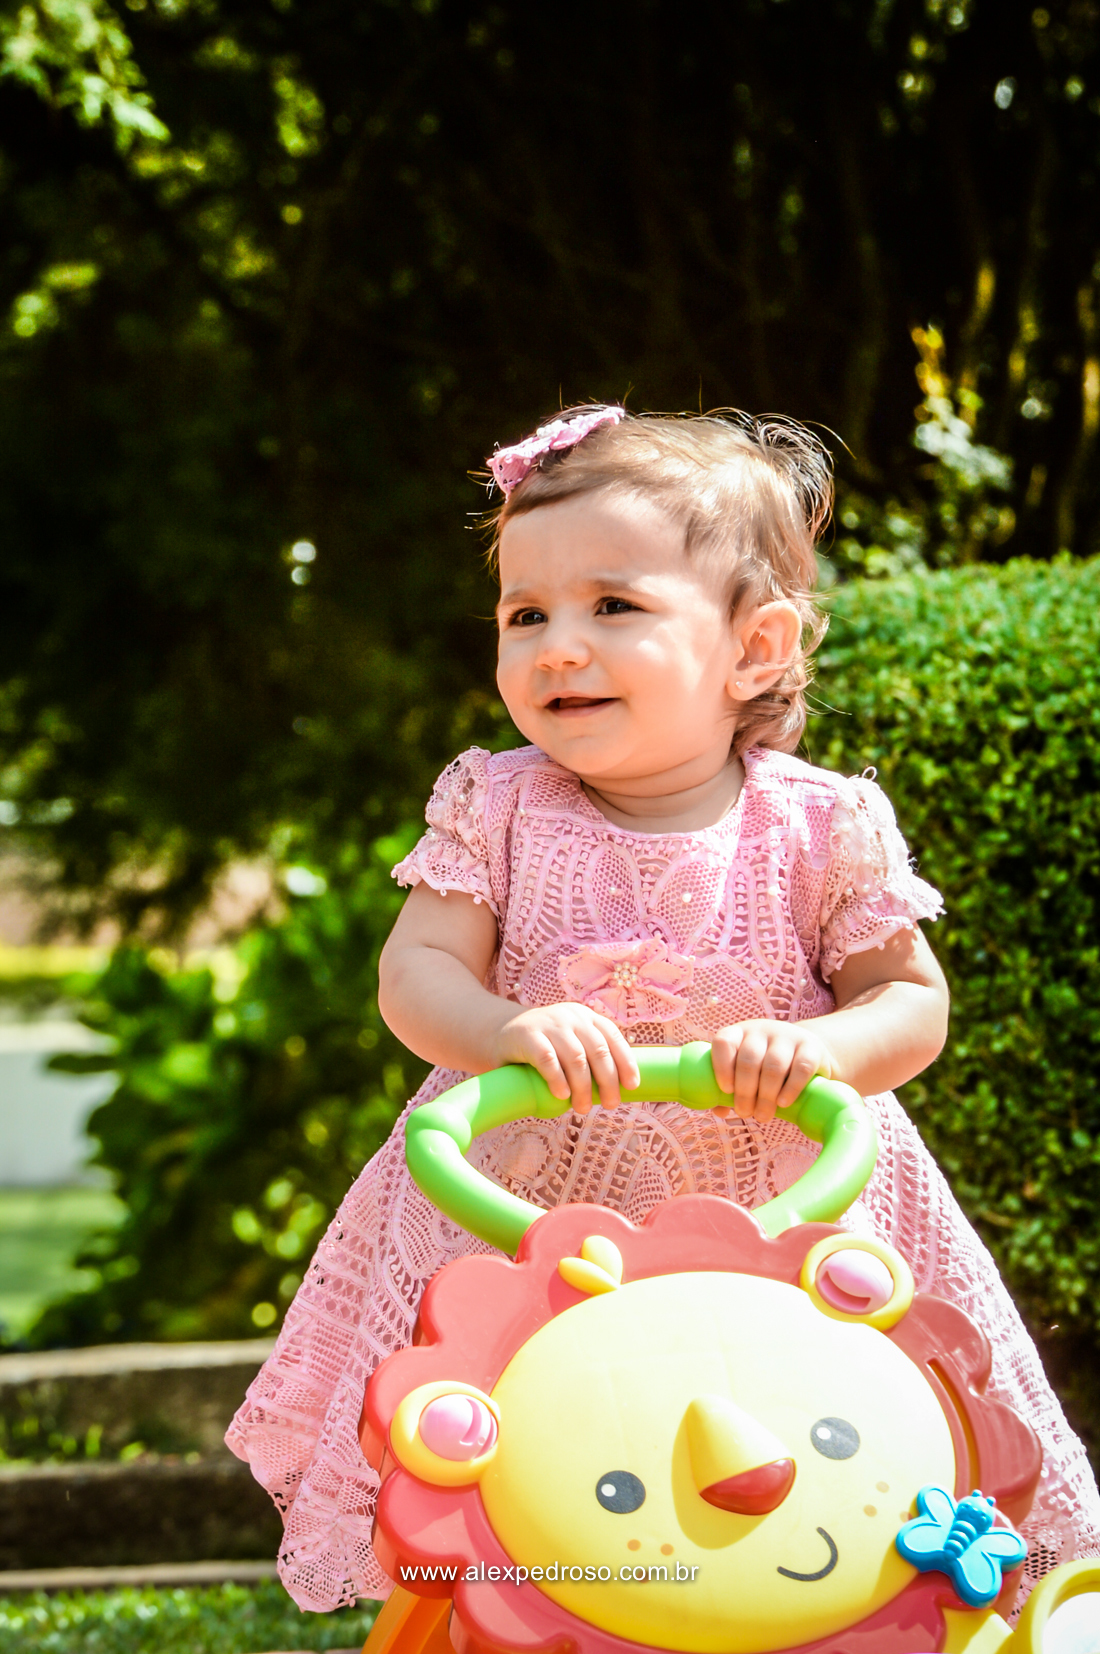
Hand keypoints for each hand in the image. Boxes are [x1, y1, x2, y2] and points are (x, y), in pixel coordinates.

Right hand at [490, 1002, 639, 1113]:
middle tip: (611, 1104)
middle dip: (608, 1080)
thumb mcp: (568, 1044)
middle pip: (598, 1050)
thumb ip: (587, 1058)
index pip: (613, 1037)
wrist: (497, 1032)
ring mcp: (548, 1024)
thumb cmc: (541, 1047)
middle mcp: (570, 1017)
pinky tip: (561, 1095)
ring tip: (583, 1108)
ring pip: (576, 1057)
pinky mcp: (527, 1035)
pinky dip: (558, 1079)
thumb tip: (614, 1091)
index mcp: (585, 1017)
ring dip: (583, 1086)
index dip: (626, 1062)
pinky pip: (547, 1059)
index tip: (633, 1086)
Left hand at [710, 1019, 835, 1123]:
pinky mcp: (812, 1047)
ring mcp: (788, 1036)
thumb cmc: (766, 1069)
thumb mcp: (746, 1073)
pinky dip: (791, 1088)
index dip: (722, 1066)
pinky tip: (783, 1103)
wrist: (808, 1055)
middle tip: (746, 1112)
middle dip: (745, 1091)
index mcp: (740, 1034)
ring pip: (774, 1066)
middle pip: (749, 1060)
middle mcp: (762, 1030)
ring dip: (766, 1096)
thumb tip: (720, 1111)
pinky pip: (801, 1068)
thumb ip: (730, 1089)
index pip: (724, 1042)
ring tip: (763, 1115)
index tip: (727, 1090)